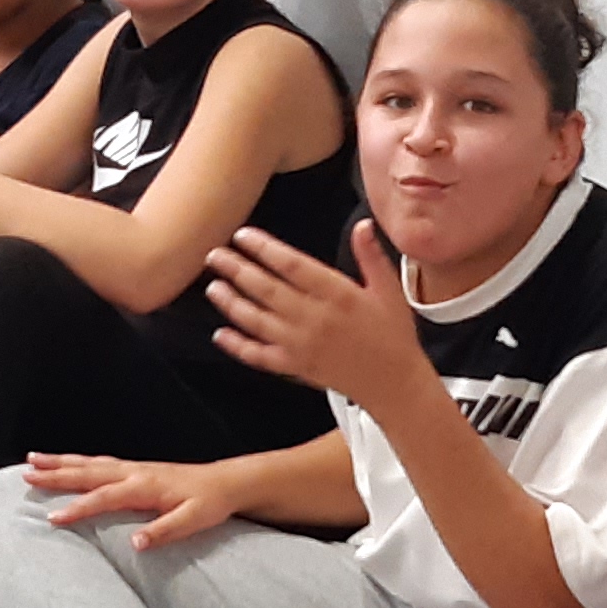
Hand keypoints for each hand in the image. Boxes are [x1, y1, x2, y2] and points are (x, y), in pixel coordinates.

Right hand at [21, 449, 241, 548]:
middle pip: (88, 472)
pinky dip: (78, 460)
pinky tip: (67, 462)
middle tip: (26, 474)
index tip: (53, 517)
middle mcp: (134, 473)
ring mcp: (134, 468)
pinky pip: (99, 462)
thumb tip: (135, 544)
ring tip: (33, 460)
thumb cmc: (210, 503)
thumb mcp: (194, 520)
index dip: (78, 507)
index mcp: (145, 486)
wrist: (227, 482)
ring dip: (61, 461)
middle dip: (56, 473)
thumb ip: (164, 531)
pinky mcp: (136, 469)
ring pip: (90, 462)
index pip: (104, 497)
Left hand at [205, 219, 431, 413]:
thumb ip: (371, 256)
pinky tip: (220, 334)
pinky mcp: (295, 367)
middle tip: (213, 255)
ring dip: (231, 303)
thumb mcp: (389, 290)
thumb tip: (362, 224)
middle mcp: (314, 318)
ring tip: (213, 287)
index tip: (243, 235)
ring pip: (256, 320)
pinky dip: (238, 345)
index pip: (291, 265)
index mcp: (337, 294)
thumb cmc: (393, 334)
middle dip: (236, 270)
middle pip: (266, 289)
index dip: (264, 248)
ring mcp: (301, 345)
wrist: (393, 383)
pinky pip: (260, 355)